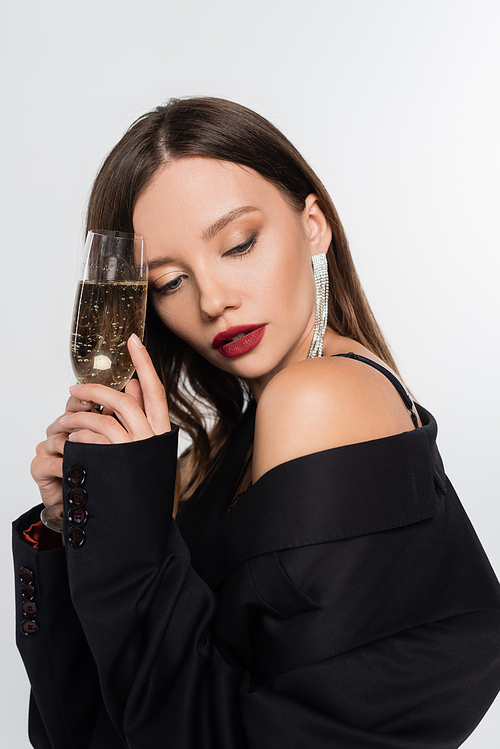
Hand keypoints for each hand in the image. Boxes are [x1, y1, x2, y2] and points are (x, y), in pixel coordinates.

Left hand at [31, 335, 169, 506]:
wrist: (142, 525)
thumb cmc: (143, 485)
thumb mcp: (148, 447)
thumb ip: (143, 416)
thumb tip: (134, 386)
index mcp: (161, 430)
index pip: (155, 388)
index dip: (144, 362)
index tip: (134, 340)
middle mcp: (151, 438)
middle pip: (122, 399)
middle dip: (94, 391)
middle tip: (74, 389)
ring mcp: (134, 450)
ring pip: (102, 418)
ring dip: (78, 417)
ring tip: (65, 422)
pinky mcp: (115, 463)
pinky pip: (92, 440)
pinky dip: (79, 438)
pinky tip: (74, 444)